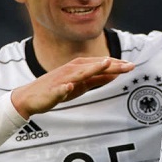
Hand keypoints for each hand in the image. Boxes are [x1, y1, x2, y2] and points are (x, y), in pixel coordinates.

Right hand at [11, 57, 133, 117]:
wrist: (30, 98)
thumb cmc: (58, 89)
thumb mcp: (81, 85)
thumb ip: (97, 79)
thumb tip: (115, 75)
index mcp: (78, 68)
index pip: (99, 64)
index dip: (115, 64)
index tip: (131, 65)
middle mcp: (71, 70)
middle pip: (93, 66)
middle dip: (110, 65)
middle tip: (129, 65)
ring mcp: (61, 79)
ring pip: (78, 73)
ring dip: (91, 68)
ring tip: (105, 64)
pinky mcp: (51, 91)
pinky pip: (58, 89)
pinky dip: (63, 88)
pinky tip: (69, 87)